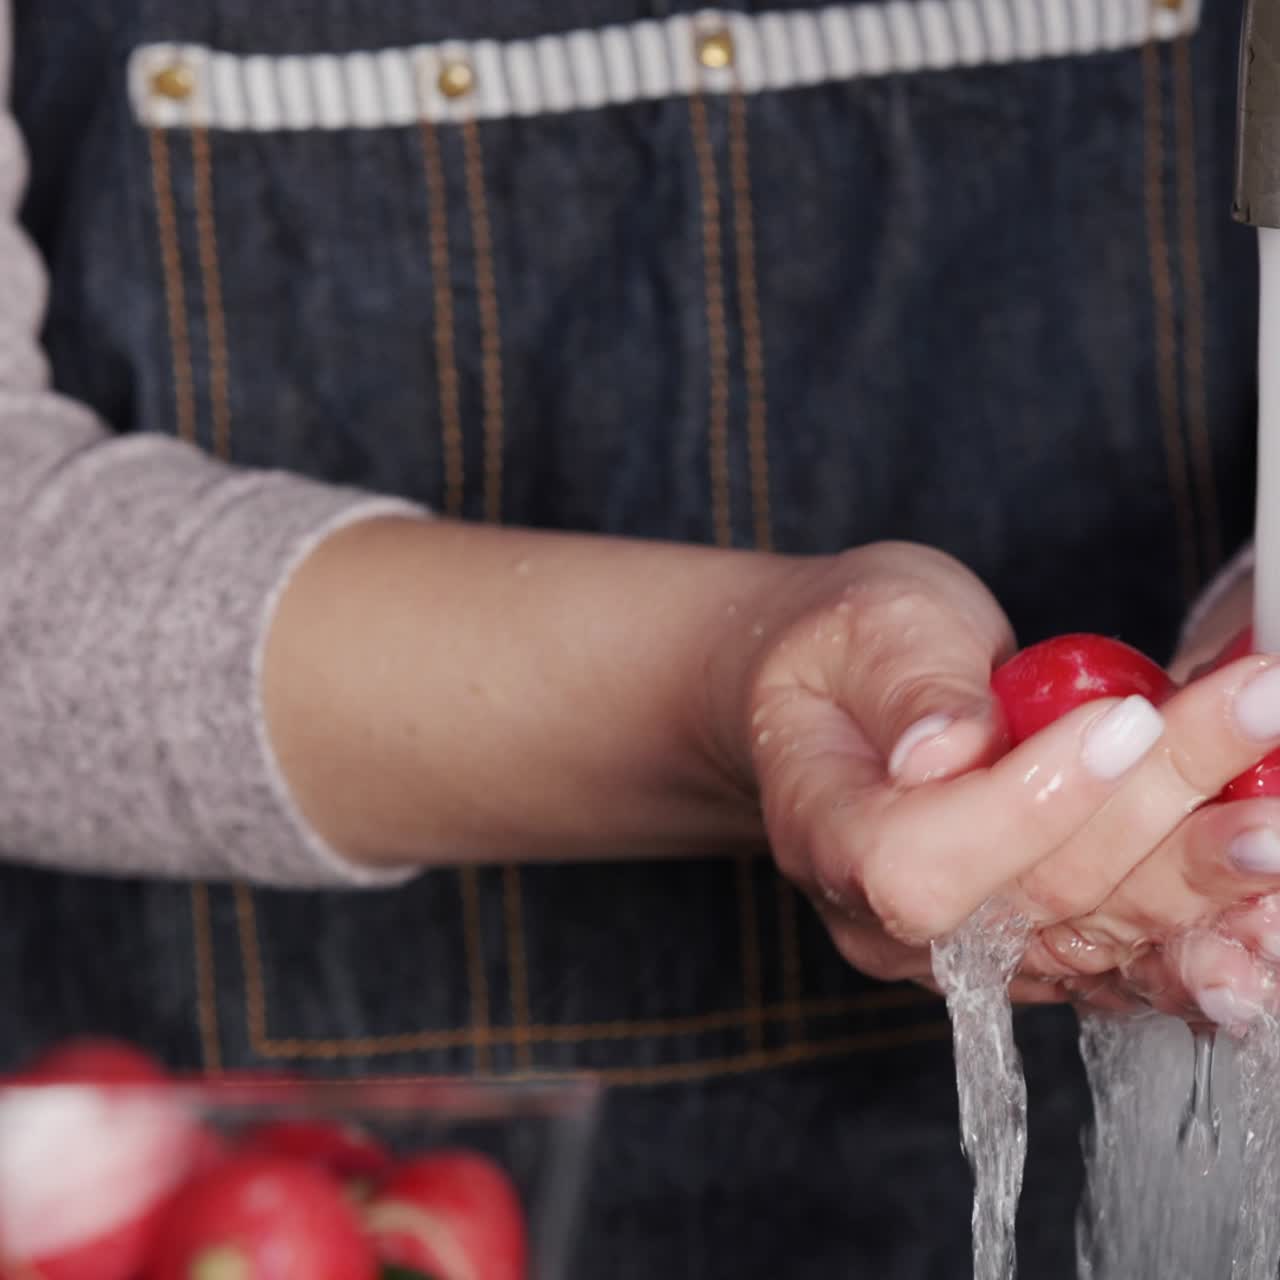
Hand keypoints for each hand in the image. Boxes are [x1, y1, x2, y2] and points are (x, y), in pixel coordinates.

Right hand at [724, 544, 1279, 1009]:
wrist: (830, 696)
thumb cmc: (839, 649)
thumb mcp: (865, 629)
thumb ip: (908, 686)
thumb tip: (945, 750)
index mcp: (825, 832)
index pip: (918, 862)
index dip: (1027, 807)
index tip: (1123, 719)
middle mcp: (888, 916)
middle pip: (1034, 899)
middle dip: (1159, 809)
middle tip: (1258, 715)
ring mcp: (963, 944)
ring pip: (1097, 933)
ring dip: (1202, 877)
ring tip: (1276, 816)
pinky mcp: (1027, 941)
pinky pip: (1119, 953)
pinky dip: (1201, 928)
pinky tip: (1261, 895)